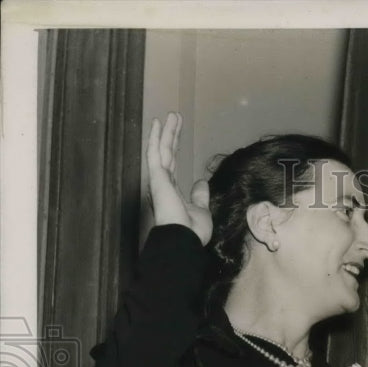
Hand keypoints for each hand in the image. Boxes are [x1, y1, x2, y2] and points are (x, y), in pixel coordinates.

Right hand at [146, 112, 211, 244]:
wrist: (184, 239)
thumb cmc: (192, 231)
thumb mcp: (201, 210)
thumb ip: (199, 195)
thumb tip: (201, 182)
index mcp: (172, 191)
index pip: (172, 163)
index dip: (173, 147)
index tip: (176, 135)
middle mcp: (163, 183)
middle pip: (167, 152)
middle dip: (170, 134)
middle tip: (174, 117)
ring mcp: (158, 179)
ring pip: (162, 149)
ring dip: (166, 131)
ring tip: (171, 114)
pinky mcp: (157, 176)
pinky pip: (155, 152)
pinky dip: (155, 137)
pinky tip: (158, 122)